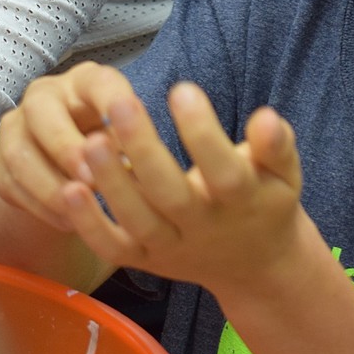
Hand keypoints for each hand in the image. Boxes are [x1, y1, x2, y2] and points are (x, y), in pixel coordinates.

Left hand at [0, 65, 304, 293]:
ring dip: (112, 184)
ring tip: (90, 141)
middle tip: (122, 103)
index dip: (204, 133)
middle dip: (145, 150)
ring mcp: (172, 248)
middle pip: (172, 195)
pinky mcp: (144, 261)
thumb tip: (266, 118)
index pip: (224, 170)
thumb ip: (277, 146)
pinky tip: (69, 189)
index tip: (183, 89)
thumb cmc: (265, 201)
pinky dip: (88, 225)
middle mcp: (205, 229)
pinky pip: (112, 248)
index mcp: (242, 202)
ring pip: (137, 222)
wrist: (253, 264)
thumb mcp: (284, 173)